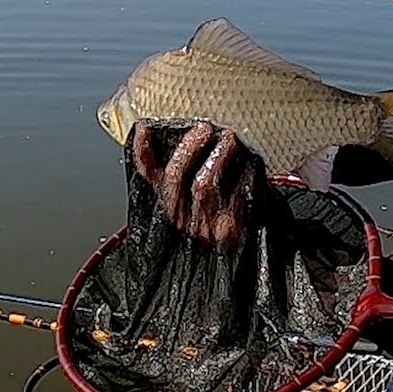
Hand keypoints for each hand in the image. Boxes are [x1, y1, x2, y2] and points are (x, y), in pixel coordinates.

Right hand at [129, 120, 263, 252]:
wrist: (235, 265)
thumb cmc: (216, 230)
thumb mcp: (191, 208)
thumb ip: (185, 180)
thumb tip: (189, 138)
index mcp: (166, 209)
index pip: (149, 177)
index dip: (143, 152)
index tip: (145, 128)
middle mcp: (180, 219)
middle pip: (175, 176)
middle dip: (189, 148)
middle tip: (203, 129)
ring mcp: (203, 226)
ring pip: (203, 184)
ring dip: (217, 156)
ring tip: (229, 139)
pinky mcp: (227, 230)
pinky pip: (233, 194)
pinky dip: (243, 175)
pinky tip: (249, 163)